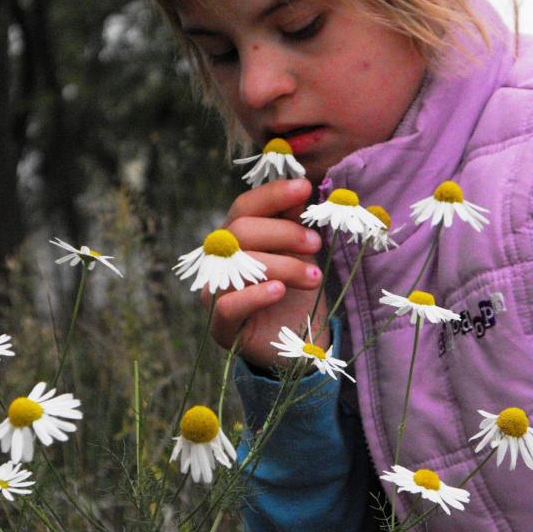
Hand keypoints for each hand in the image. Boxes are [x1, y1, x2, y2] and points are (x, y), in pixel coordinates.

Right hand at [201, 178, 329, 369]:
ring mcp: (215, 293)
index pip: (245, 206)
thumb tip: (300, 187)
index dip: (273, 194)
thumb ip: (293, 222)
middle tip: (316, 243)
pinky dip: (255, 295)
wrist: (297, 344)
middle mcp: (219, 262)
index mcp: (235, 238)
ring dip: (284, 266)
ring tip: (315, 277)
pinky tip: (279, 291)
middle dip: (284, 233)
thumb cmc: (295, 292)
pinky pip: (228, 306)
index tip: (304, 187)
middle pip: (241, 231)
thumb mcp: (300, 252)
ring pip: (239, 266)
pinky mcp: (221, 327)